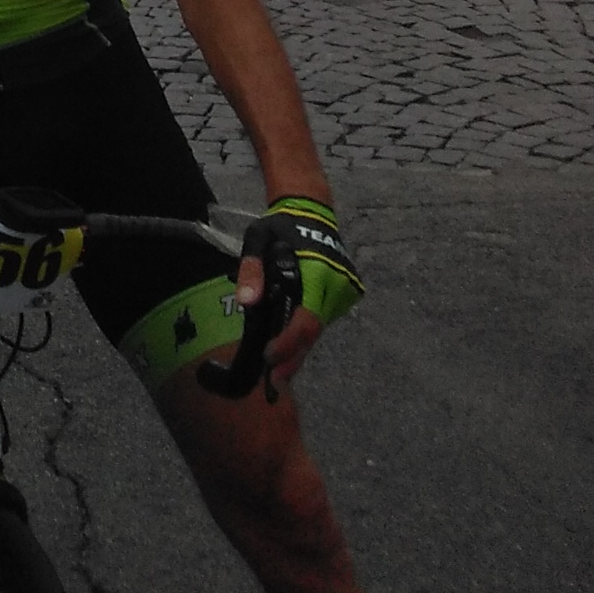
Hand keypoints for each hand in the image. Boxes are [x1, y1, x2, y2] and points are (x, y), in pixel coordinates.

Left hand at [234, 196, 360, 390]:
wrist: (313, 212)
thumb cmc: (281, 225)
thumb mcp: (258, 237)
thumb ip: (252, 268)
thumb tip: (246, 302)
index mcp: (319, 272)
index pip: (306, 319)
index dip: (289, 343)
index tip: (270, 359)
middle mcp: (338, 286)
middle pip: (313, 331)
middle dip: (293, 356)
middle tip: (272, 380)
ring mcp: (346, 291)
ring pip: (319, 327)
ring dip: (299, 343)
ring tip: (277, 360)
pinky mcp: (347, 294)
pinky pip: (323, 318)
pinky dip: (307, 328)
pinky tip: (290, 336)